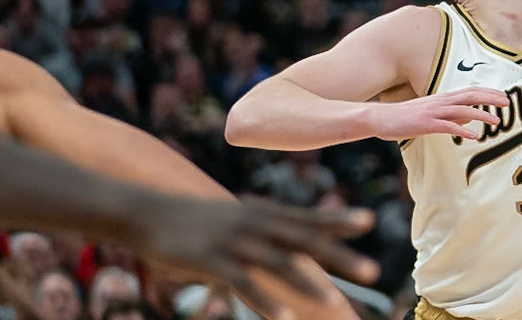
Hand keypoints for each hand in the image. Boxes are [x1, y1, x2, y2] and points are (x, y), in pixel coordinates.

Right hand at [129, 196, 378, 313]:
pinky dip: (264, 301)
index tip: (370, 222)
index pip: (308, 217)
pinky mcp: (212, 261)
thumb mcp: (238, 216)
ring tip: (334, 304)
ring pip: (279, 264)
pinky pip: (243, 284)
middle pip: (305, 241)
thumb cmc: (199, 220)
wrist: (149, 212)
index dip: (339, 219)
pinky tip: (283, 318)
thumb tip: (294, 233)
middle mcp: (256, 224)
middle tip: (372, 272)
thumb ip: (267, 225)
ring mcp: (235, 242)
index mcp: (264, 213)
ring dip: (308, 285)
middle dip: (340, 257)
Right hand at [366, 86, 507, 141]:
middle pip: (471, 96)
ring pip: (463, 110)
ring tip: (497, 121)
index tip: (504, 96)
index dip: (488, 93)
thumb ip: (452, 115)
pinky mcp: (426, 124)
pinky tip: (474, 136)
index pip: (471, 91)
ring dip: (482, 115)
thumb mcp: (432, 114)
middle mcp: (441, 102)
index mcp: (443, 98)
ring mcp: (434, 112)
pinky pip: (447, 126)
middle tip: (509, 102)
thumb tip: (471, 118)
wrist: (382, 118)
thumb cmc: (406, 117)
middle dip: (491, 98)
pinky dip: (462, 130)